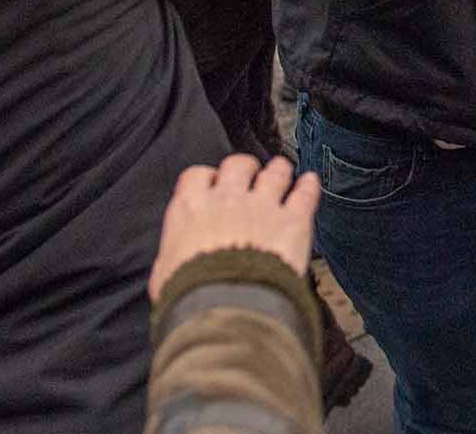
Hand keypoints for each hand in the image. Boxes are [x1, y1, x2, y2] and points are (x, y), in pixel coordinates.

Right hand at [149, 155, 319, 301]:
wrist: (225, 310)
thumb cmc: (190, 298)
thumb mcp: (164, 277)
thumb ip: (172, 257)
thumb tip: (172, 262)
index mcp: (192, 209)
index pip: (197, 176)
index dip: (206, 179)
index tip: (211, 184)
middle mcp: (228, 199)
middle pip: (238, 164)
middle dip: (245, 168)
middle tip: (249, 175)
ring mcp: (263, 206)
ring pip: (275, 172)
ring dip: (279, 170)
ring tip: (282, 170)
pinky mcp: (293, 221)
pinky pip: (305, 193)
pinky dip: (309, 186)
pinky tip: (311, 182)